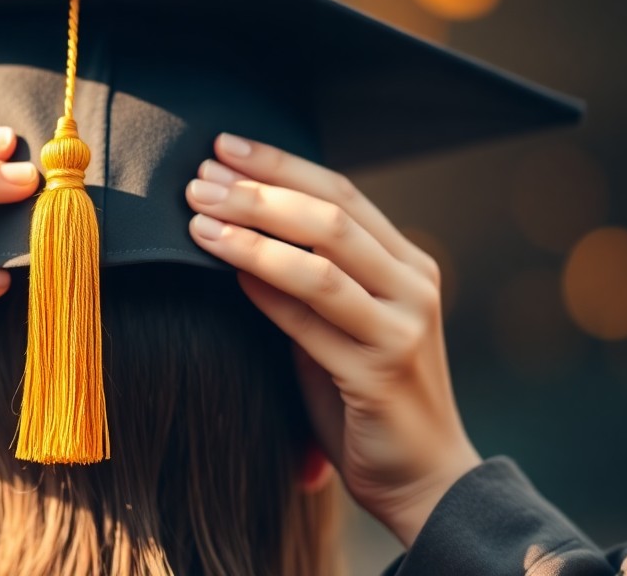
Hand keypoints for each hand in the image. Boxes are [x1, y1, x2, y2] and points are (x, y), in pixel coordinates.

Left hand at [184, 132, 481, 546]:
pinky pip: (310, 323)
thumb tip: (241, 225)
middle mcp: (412, 286)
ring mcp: (400, 329)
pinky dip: (265, 291)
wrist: (427, 479)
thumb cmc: (369, 396)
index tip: (224, 147)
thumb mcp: (348, 323)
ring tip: (199, 219)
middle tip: (200, 179)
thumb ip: (315, 278)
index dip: (280, 164)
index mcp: (407, 263)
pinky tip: (225, 270)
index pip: (341, 192)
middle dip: (258, 191)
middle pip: (330, 216)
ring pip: (321, 263)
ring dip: (253, 235)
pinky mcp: (378, 375)